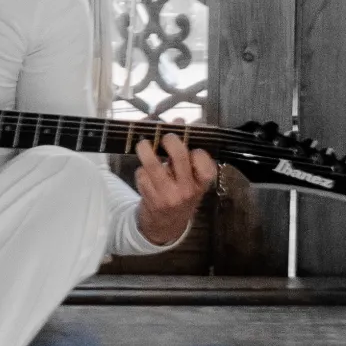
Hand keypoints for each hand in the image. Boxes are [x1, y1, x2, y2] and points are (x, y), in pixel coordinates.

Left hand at [134, 128, 216, 245]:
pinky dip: (141, 170)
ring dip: (145, 149)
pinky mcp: (151, 199)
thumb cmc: (182, 192)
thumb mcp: (192, 177)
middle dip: (169, 139)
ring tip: (143, 143)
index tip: (190, 141)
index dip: (196, 149)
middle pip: (179, 156)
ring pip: (153, 164)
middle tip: (165, 136)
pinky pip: (142, 175)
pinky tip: (145, 173)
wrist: (167, 224)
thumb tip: (179, 120)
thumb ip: (188, 151)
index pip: (205, 162)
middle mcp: (188, 190)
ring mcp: (168, 195)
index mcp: (202, 182)